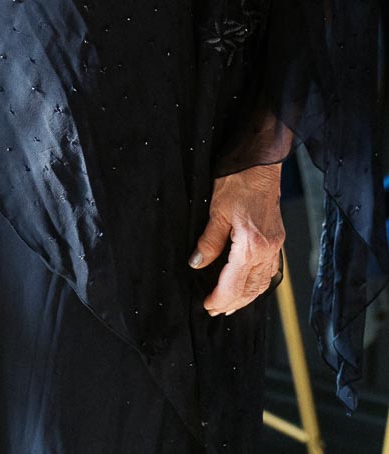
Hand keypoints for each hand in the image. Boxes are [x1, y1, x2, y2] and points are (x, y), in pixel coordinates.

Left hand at [189, 164, 284, 315]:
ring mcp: (275, 245)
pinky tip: (250, 285)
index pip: (234, 283)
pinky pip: (270, 270)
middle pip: (250, 288)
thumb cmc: (239, 181)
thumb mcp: (217, 211)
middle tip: (215, 310)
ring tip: (230, 305)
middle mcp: (267, 250)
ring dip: (247, 297)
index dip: (219, 298)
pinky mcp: (277, 239)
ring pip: (262, 282)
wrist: (261, 163)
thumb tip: (197, 264)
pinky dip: (258, 283)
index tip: (207, 305)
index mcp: (251, 246)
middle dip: (232, 303)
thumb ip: (209, 242)